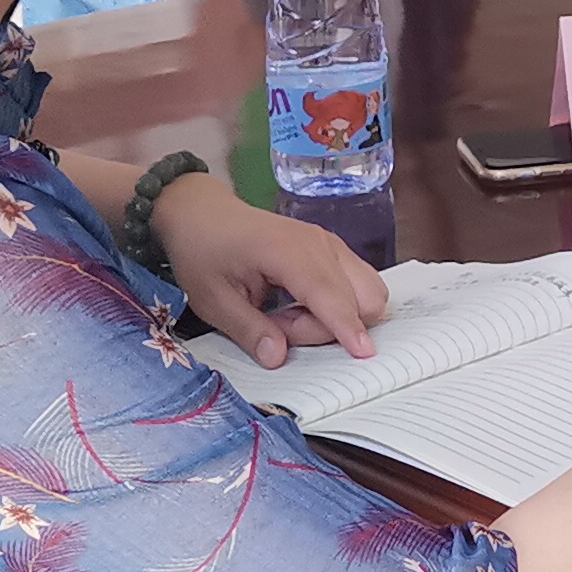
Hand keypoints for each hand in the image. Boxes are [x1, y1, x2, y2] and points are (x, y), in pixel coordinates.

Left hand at [153, 184, 388, 367]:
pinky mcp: (333, 250)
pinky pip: (357, 285)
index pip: (329, 295)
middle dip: (328, 328)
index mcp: (286, 251)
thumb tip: (277, 358)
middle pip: (359, 299)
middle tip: (279, 326)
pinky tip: (299, 305)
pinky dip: (337, 306)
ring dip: (336, 317)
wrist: (204, 213)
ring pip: (367, 292)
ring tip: (287, 316)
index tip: (364, 354)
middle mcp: (319, 244)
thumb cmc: (204, 251)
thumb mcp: (212, 300)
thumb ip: (247, 331)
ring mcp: (330, 244)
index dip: (347, 327)